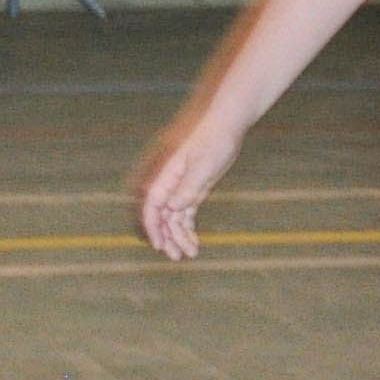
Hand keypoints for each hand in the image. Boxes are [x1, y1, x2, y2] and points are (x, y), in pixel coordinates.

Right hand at [131, 111, 242, 262]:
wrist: (227, 122)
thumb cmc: (215, 139)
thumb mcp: (205, 164)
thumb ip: (188, 186)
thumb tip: (172, 208)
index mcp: (166, 174)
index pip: (152, 205)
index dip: (153, 226)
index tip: (158, 245)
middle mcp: (169, 182)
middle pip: (160, 215)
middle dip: (167, 237)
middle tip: (177, 257)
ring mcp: (181, 186)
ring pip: (173, 217)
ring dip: (178, 236)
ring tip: (190, 254)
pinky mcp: (193, 189)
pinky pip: (185, 214)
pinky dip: (188, 228)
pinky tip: (193, 242)